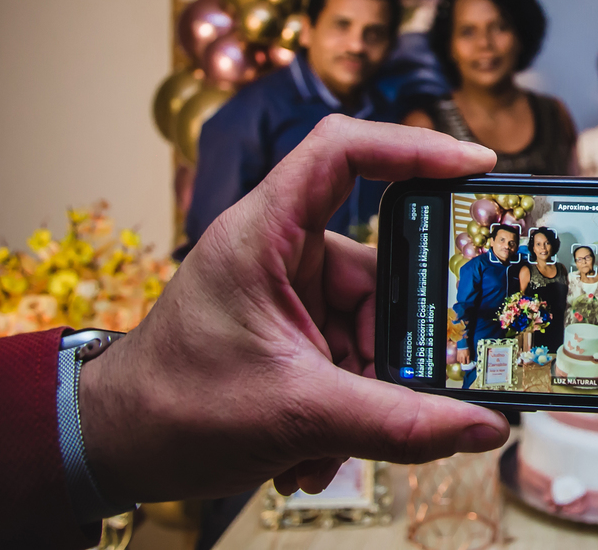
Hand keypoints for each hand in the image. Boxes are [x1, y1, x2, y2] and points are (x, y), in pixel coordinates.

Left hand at [79, 117, 508, 503]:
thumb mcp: (296, 414)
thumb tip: (481, 427)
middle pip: (381, 260)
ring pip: (372, 319)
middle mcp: (282, 251)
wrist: (116, 451)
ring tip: (345, 437)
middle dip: (400, 332)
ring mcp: (292, 290)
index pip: (343, 153)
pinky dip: (352, 396)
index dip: (414, 147)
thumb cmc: (173, 410)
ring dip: (371, 383)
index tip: (477, 167)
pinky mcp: (296, 327)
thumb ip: (396, 423)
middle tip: (429, 374)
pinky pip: (353, 349)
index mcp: (264, 234)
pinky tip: (323, 447)